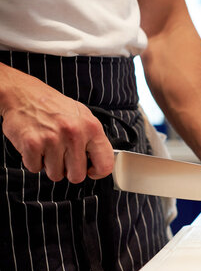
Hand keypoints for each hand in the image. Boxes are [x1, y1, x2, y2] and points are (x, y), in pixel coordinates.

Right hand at [0, 65, 113, 182]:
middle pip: (77, 176)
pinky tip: (37, 146)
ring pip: (56, 175)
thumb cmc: (55, 107)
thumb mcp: (84, 117)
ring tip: (49, 148)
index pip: (105, 164)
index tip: (90, 170)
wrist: (24, 94)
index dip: (98, 172)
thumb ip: (94, 140)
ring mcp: (53, 139)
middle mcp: (74, 133)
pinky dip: (34, 161)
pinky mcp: (32, 144)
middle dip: (69, 171)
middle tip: (64, 158)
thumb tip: (101, 162)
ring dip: (50, 166)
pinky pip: (35, 169)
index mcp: (92, 127)